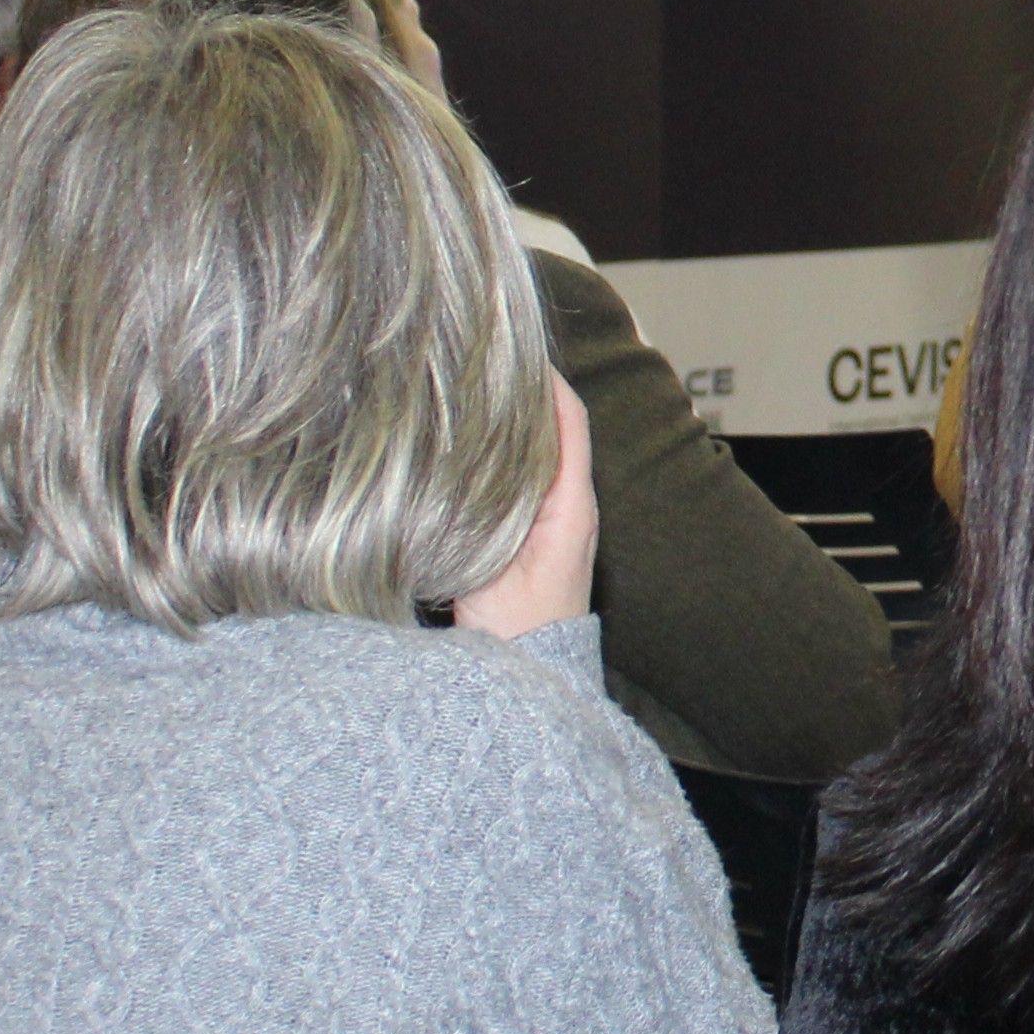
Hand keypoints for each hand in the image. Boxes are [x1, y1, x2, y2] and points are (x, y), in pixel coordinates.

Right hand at [452, 376, 600, 636]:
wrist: (533, 680)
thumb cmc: (516, 631)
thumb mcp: (489, 568)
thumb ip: (481, 515)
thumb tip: (461, 464)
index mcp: (571, 505)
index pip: (568, 422)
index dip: (546, 383)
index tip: (516, 353)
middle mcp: (573, 507)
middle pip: (556, 430)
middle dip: (527, 396)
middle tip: (486, 365)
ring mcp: (561, 522)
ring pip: (542, 454)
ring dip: (518, 425)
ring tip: (477, 395)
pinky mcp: (542, 537)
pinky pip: (531, 479)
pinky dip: (509, 455)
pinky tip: (475, 450)